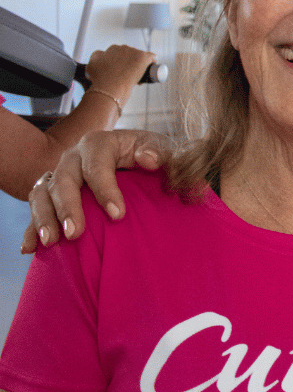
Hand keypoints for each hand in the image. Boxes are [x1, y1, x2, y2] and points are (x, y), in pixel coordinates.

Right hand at [22, 129, 171, 252]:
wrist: (139, 161)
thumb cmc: (151, 157)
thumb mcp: (161, 150)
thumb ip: (158, 152)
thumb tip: (147, 159)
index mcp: (100, 143)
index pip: (97, 163)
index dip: (105, 189)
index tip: (117, 215)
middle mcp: (74, 157)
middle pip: (64, 179)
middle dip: (68, 207)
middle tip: (75, 234)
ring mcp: (59, 175)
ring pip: (42, 193)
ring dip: (44, 218)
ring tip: (51, 242)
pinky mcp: (51, 194)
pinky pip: (36, 209)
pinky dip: (31, 228)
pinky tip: (30, 248)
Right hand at [84, 44, 156, 98]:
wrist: (109, 86)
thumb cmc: (99, 81)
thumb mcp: (89, 68)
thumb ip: (93, 62)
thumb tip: (98, 61)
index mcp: (106, 50)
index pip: (115, 55)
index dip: (118, 64)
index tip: (119, 73)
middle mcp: (119, 48)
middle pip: (127, 55)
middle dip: (128, 64)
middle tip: (128, 77)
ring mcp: (131, 51)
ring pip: (138, 57)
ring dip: (139, 65)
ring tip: (137, 78)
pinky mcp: (142, 56)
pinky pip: (151, 57)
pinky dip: (152, 62)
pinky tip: (151, 68)